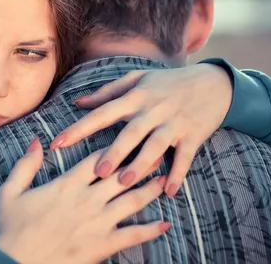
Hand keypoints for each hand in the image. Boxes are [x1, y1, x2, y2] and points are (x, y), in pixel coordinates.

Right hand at [0, 138, 169, 263]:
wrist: (15, 262)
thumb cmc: (12, 228)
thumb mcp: (11, 191)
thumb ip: (26, 165)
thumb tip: (37, 141)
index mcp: (67, 184)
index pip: (97, 159)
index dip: (114, 147)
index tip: (127, 138)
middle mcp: (87, 199)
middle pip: (121, 175)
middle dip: (140, 163)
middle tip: (158, 152)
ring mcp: (98, 222)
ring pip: (132, 200)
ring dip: (150, 190)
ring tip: (165, 180)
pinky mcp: (103, 245)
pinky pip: (133, 235)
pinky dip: (151, 229)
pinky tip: (166, 224)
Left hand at [50, 63, 231, 197]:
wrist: (213, 82)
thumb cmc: (167, 82)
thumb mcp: (137, 79)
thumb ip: (106, 92)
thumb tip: (78, 102)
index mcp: (135, 97)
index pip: (102, 113)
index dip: (79, 128)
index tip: (57, 143)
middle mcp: (153, 110)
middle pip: (130, 132)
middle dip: (114, 152)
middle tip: (97, 172)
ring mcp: (174, 123)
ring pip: (155, 146)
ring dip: (141, 164)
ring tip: (125, 182)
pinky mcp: (193, 135)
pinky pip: (184, 157)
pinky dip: (177, 174)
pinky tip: (168, 192)